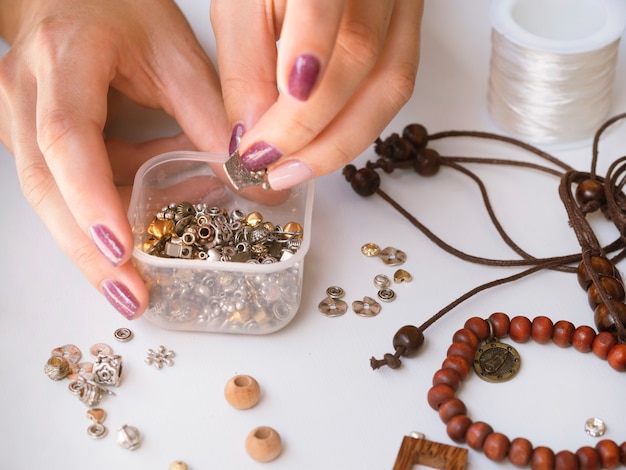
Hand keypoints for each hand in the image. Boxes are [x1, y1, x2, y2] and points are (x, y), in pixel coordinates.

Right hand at [0, 0, 228, 318]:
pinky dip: (108, 211)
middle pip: (47, 186)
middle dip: (88, 251)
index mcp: (62, 60)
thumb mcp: (175, 54)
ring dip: (99, 242)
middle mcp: (25, 94)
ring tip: (140, 284)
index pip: (67, 137)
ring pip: (53, 198)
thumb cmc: (119, 10)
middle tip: (131, 298)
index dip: (92, 197)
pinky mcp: (32, 140)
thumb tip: (252, 180)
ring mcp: (20, 120)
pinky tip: (144, 227)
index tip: (122, 249)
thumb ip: (211, 115)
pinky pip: (69, 188)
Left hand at [210, 0, 423, 190]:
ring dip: (341, 141)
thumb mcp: (240, 7)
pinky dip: (358, 124)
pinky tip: (323, 145)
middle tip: (272, 169)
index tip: (260, 146)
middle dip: (313, 130)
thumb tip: (254, 138)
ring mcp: (404, 0)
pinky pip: (396, 85)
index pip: (318, 16)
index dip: (295, 91)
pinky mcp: (410, 27)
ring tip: (295, 169)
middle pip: (363, 58)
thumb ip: (245, 68)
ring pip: (391, 82)